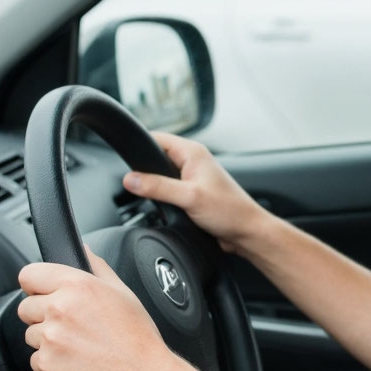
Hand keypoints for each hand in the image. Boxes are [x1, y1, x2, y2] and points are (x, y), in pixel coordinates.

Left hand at [17, 248, 176, 370]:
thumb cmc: (138, 337)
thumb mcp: (123, 292)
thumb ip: (96, 267)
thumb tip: (83, 251)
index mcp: (77, 285)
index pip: (28, 275)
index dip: (37, 284)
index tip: (46, 292)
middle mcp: (59, 309)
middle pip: (25, 306)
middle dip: (43, 314)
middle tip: (72, 324)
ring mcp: (50, 339)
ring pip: (30, 334)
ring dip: (47, 339)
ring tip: (78, 344)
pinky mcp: (46, 365)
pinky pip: (36, 360)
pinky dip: (51, 362)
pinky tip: (76, 361)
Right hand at [122, 131, 267, 251]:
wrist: (246, 232)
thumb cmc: (229, 211)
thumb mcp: (188, 197)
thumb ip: (157, 187)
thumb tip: (130, 179)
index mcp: (193, 152)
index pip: (156, 138)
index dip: (139, 147)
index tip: (125, 161)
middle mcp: (193, 161)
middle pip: (156, 157)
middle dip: (144, 169)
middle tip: (136, 185)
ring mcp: (193, 177)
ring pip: (161, 175)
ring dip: (154, 185)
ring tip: (152, 197)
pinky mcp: (192, 192)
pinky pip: (169, 188)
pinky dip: (162, 195)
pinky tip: (162, 205)